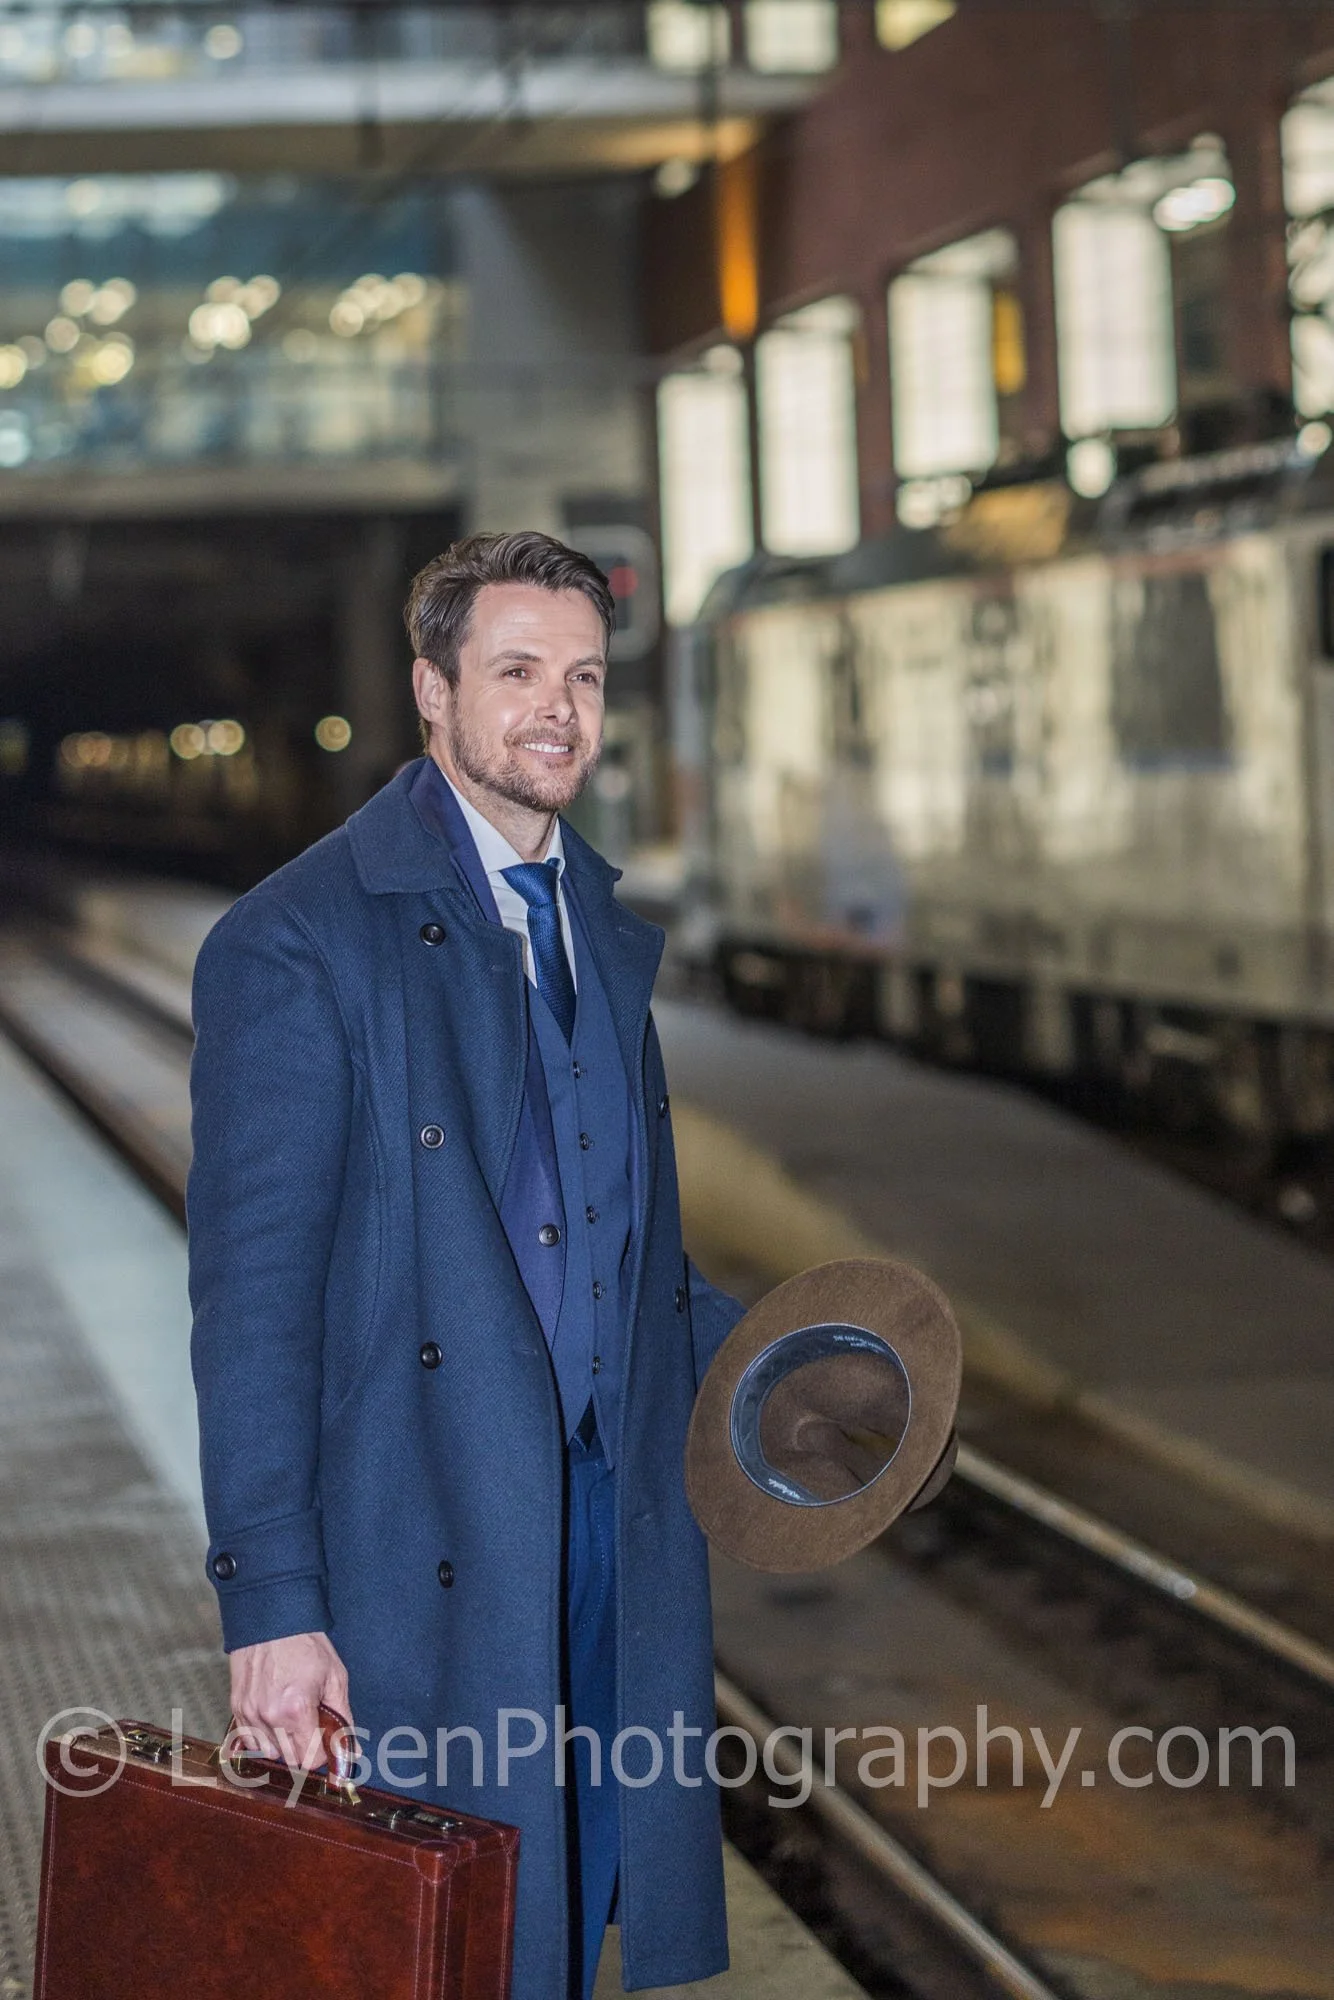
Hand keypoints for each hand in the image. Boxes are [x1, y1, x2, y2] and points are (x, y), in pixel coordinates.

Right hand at [227, 1631, 351, 1770]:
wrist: (272, 1620)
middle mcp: (269, 1717)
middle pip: (289, 1759)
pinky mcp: (237, 1708)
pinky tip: (273, 1717)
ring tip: (290, 1719)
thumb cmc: (305, 1644)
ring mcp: (250, 1713)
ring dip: (282, 1744)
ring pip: (269, 1752)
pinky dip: (262, 1735)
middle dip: (303, 1748)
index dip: (321, 1753)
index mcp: (297, 1710)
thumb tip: (351, 1750)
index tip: (324, 1740)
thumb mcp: (334, 1677)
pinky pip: (249, 1740)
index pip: (309, 1759)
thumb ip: (343, 1718)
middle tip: (310, 1725)